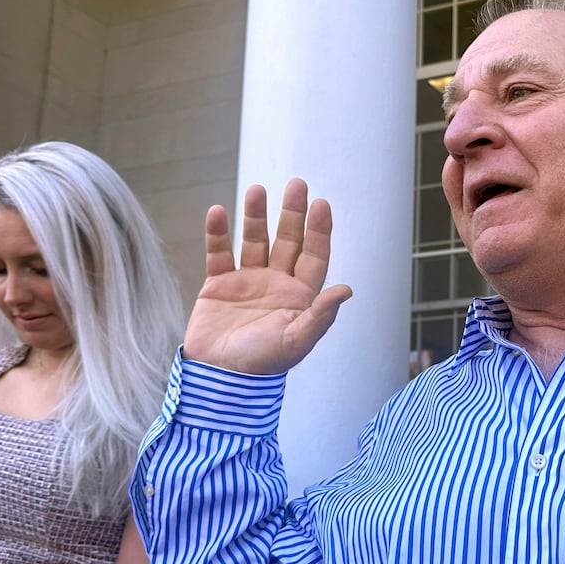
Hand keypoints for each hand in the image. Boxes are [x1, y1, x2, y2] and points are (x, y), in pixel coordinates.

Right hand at [183, 179, 352, 373]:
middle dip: (293, 213)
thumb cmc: (262, 365)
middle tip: (297, 184)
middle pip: (288, 241)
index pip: (314, 256)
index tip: (322, 204)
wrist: (219, 379)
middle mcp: (277, 284)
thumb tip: (346, 289)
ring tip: (257, 190)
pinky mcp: (218, 285)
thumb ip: (320, 315)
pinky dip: (218, 233)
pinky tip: (219, 212)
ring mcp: (247, 282)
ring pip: (255, 240)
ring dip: (256, 216)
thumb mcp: (296, 341)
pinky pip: (219, 253)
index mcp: (300, 296)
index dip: (319, 230)